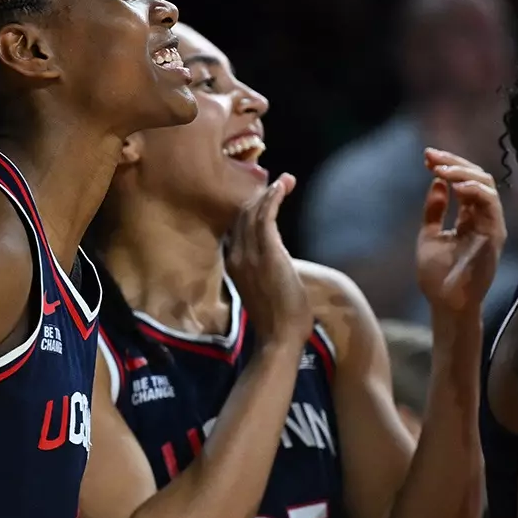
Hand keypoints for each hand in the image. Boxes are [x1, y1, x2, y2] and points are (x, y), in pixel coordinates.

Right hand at [225, 173, 310, 345]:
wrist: (279, 337)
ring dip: (269, 193)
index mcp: (233, 264)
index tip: (265, 196)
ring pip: (253, 213)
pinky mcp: (268, 254)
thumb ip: (262, 270)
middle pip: (242, 216)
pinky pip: (266, 217)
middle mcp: (236, 256)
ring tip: (285, 180)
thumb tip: (274, 262)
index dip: (250, 209)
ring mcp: (250, 254)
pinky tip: (282, 187)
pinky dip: (273, 199)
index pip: (236, 227)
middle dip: (260, 196)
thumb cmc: (277, 319)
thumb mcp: (263, 289)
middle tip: (277, 182)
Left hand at [417, 148, 505, 317]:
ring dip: (463, 173)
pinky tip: (456, 185)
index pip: (465, 181)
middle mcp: (484, 218)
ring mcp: (491, 225)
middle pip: (477, 177)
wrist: (445, 304)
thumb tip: (437, 181)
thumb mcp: (429, 235)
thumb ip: (435, 209)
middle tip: (432, 156)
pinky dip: (475, 191)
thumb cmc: (438, 276)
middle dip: (454, 161)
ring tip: (441, 169)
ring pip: (486, 185)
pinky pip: (490, 204)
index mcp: (470, 217)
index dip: (448, 165)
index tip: (426, 157)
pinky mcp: (495, 235)